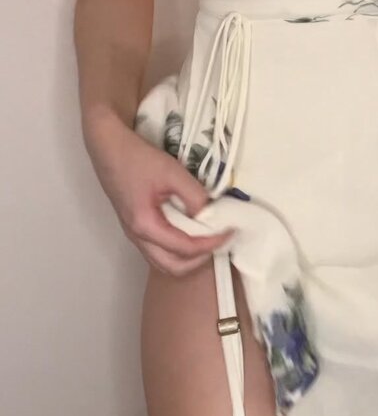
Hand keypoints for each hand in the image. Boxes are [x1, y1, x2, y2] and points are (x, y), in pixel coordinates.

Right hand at [84, 110, 233, 276]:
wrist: (109, 148)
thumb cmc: (137, 158)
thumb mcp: (171, 173)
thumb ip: (193, 195)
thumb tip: (210, 214)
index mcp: (145, 226)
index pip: (185, 248)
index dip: (211, 243)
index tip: (229, 232)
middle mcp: (137, 236)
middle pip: (173, 267)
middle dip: (200, 259)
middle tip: (218, 240)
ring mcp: (134, 233)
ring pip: (164, 261)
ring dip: (188, 257)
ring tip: (207, 238)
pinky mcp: (135, 226)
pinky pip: (158, 249)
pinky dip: (177, 248)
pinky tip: (190, 230)